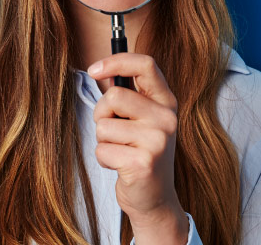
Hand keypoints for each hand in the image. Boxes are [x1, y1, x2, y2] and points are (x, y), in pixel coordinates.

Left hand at [88, 53, 187, 243]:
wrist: (155, 199)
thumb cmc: (140, 152)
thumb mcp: (142, 119)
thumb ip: (128, 94)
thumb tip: (100, 69)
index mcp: (166, 102)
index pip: (146, 64)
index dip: (116, 61)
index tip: (93, 70)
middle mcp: (167, 118)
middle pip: (114, 96)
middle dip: (102, 113)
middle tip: (114, 132)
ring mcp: (157, 141)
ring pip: (104, 125)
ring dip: (103, 140)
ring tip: (121, 151)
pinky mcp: (143, 163)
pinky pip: (102, 149)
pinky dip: (104, 159)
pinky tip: (121, 167)